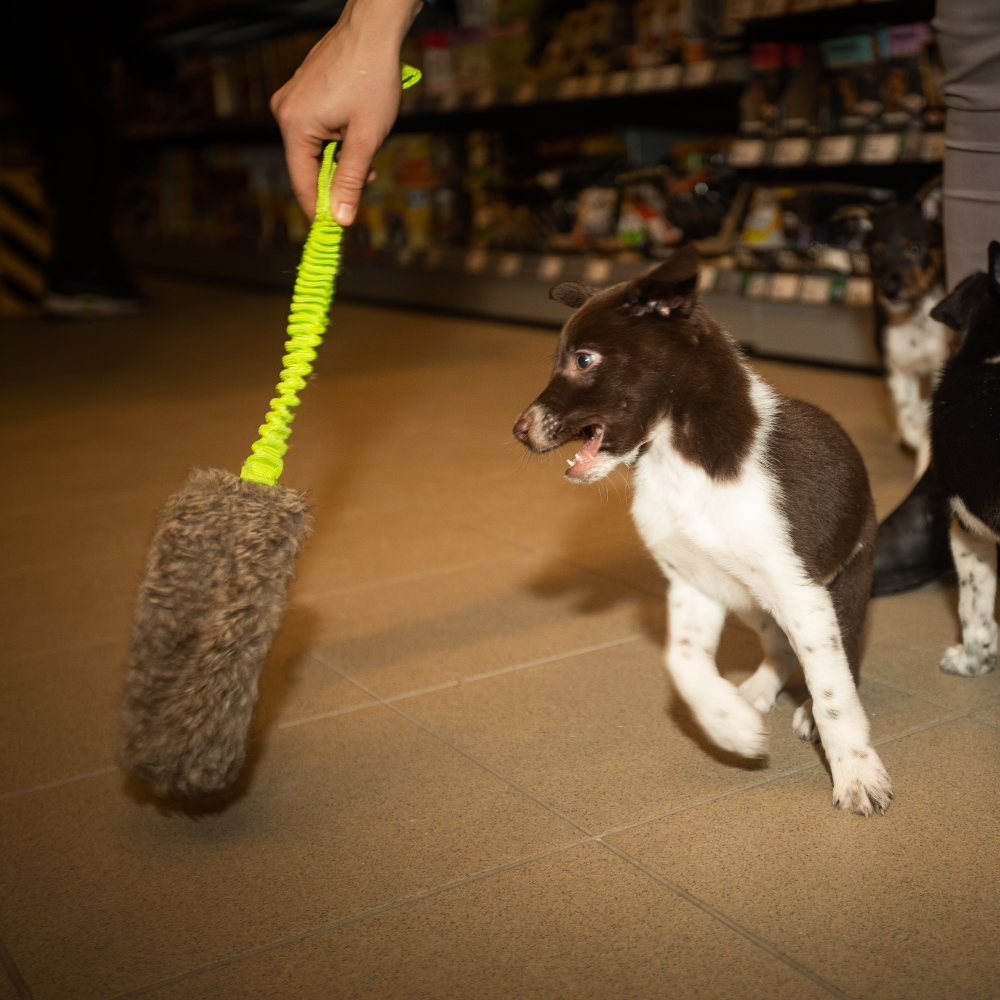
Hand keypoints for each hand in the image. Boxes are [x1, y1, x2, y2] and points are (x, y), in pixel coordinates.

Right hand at [271, 0, 423, 222]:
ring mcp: (290, 100)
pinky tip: (357, 126)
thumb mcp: (366, 139)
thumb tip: (340, 218)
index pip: (303, 183)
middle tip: (368, 174)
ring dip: (342, 155)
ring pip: (315, 148)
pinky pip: (316, 129)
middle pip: (308, 166)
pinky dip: (337, 137)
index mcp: (294, 125)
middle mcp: (284, 112)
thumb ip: (350, 181)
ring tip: (367, 139)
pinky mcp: (301, 92)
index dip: (321, 209)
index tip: (337, 228)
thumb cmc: (372, 78)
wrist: (373, 29)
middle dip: (339, 176)